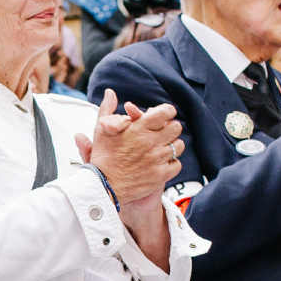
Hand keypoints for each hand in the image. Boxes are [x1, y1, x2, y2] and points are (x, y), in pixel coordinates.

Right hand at [76, 89, 182, 203]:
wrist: (102, 187)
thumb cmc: (102, 158)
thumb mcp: (101, 130)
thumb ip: (107, 109)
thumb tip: (110, 93)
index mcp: (138, 128)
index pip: (165, 112)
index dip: (166, 112)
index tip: (163, 116)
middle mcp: (150, 142)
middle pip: (176, 128)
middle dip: (170, 129)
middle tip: (162, 133)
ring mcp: (156, 159)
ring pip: (178, 146)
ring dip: (172, 146)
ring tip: (162, 149)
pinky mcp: (160, 175)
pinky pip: (176, 164)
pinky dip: (171, 163)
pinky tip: (161, 163)